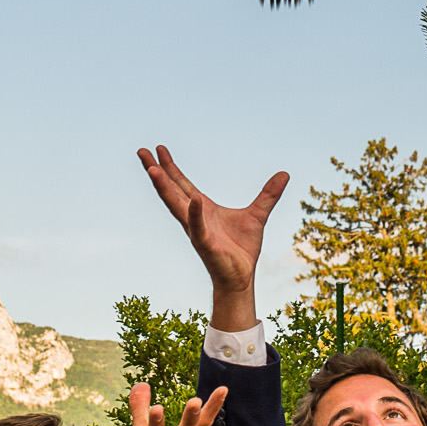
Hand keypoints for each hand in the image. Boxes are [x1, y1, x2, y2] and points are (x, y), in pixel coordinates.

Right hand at [138, 145, 286, 316]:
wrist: (242, 276)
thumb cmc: (242, 248)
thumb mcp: (258, 215)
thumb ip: (268, 195)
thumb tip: (284, 174)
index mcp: (202, 208)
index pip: (182, 183)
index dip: (170, 167)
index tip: (159, 149)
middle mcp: (193, 217)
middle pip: (170, 190)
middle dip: (156, 171)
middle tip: (141, 151)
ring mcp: (196, 230)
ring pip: (176, 205)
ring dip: (164, 188)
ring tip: (153, 170)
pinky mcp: (206, 244)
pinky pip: (199, 226)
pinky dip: (195, 213)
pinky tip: (194, 199)